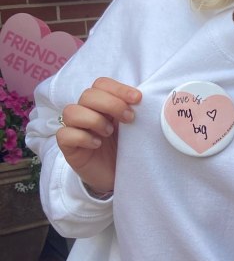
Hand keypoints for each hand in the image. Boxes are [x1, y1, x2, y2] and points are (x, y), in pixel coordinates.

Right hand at [57, 77, 141, 193]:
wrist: (116, 176)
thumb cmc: (124, 149)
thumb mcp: (132, 128)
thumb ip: (133, 112)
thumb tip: (141, 100)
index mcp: (102, 104)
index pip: (101, 84)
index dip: (118, 88)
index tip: (138, 99)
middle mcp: (86, 112)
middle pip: (88, 95)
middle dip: (111, 104)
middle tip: (129, 119)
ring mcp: (74, 128)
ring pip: (71, 111)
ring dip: (94, 120)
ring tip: (109, 133)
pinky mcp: (68, 146)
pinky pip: (65, 134)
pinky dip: (82, 137)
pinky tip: (97, 144)